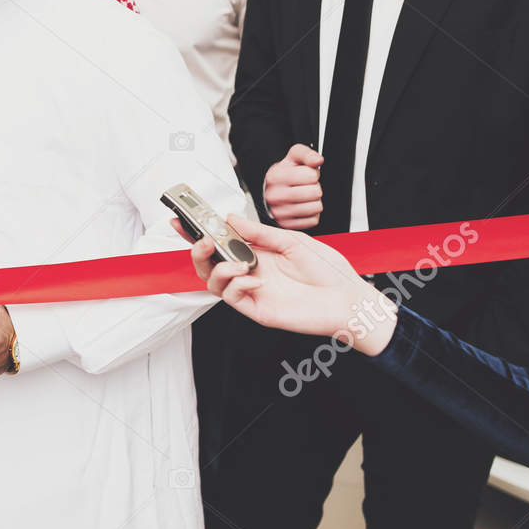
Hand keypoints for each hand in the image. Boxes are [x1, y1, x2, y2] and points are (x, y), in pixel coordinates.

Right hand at [178, 214, 396, 356]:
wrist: (347, 298)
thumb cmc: (327, 270)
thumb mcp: (292, 240)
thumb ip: (259, 232)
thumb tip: (230, 219)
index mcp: (257, 252)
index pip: (220, 241)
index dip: (198, 232)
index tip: (181, 219)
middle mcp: (249, 270)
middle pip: (208, 263)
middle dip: (197, 250)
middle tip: (203, 241)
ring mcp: (251, 290)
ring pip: (213, 282)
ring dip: (218, 269)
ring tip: (237, 264)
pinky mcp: (256, 309)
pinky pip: (232, 297)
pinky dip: (237, 285)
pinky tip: (254, 279)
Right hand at [263, 143, 324, 229]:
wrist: (273, 190)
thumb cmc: (285, 174)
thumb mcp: (293, 157)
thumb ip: (307, 154)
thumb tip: (318, 160)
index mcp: (275, 177)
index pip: (311, 175)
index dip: (313, 174)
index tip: (305, 174)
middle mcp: (274, 195)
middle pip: (314, 192)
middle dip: (315, 188)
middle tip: (306, 186)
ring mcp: (279, 212)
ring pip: (316, 207)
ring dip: (315, 201)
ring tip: (305, 197)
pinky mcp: (287, 225)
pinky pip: (313, 220)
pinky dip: (312, 214)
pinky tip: (303, 206)